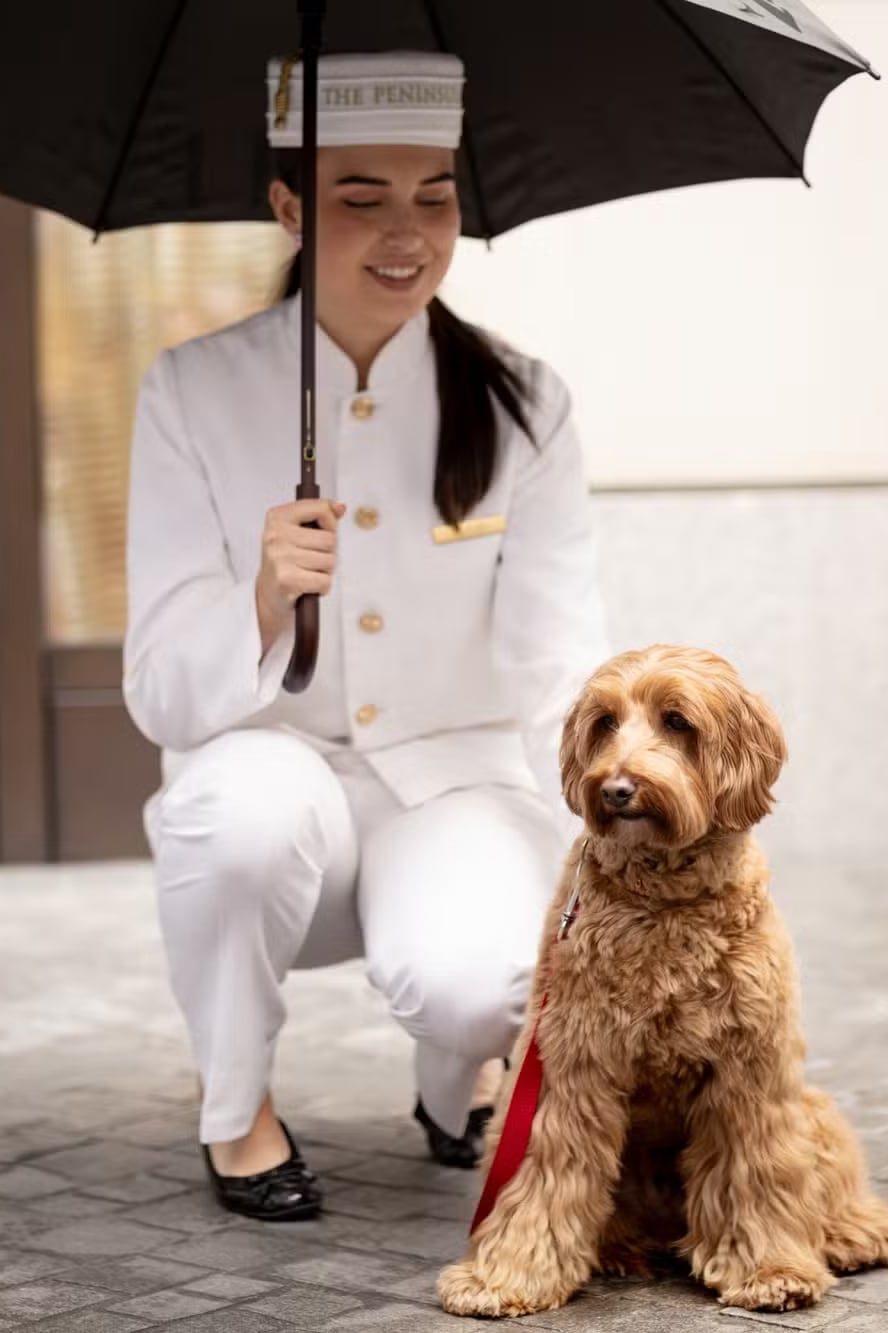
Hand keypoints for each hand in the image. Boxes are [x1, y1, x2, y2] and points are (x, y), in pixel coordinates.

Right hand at [255, 498, 345, 654]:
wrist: (269, 594)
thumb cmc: (286, 561)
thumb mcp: (297, 532)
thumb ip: (320, 516)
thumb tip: (340, 508)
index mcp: (278, 517)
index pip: (321, 509)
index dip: (330, 523)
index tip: (324, 531)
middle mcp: (276, 536)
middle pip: (329, 539)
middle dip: (328, 552)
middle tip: (312, 560)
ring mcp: (280, 557)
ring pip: (329, 561)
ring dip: (325, 571)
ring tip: (308, 572)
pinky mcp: (286, 580)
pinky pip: (324, 580)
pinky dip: (322, 587)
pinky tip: (309, 585)